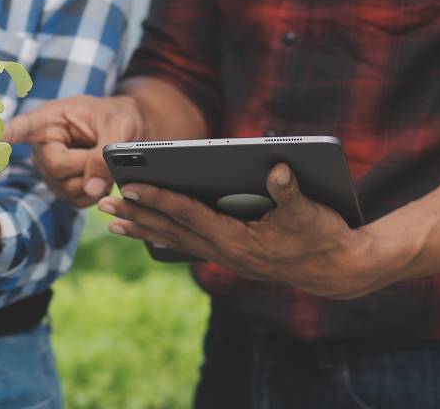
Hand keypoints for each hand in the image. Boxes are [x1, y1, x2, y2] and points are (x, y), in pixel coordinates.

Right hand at [3, 95, 142, 206]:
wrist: (124, 131)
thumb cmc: (117, 117)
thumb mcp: (119, 126)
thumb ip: (106, 153)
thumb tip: (92, 189)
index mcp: (49, 118)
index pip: (23, 128)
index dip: (4, 135)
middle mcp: (41, 145)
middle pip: (57, 167)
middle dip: (88, 165)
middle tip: (107, 150)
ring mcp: (48, 170)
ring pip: (67, 188)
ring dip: (94, 181)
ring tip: (104, 162)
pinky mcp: (59, 188)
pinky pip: (75, 200)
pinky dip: (95, 193)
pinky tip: (100, 177)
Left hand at [98, 163, 384, 298]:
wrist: (337, 271)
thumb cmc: (324, 236)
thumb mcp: (310, 212)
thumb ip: (291, 191)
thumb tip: (277, 167)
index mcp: (237, 240)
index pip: (187, 214)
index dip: (158, 198)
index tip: (130, 186)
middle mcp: (224, 251)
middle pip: (170, 230)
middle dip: (136, 215)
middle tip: (101, 204)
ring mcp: (225, 257)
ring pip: (174, 240)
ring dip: (143, 229)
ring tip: (113, 221)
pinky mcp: (230, 257)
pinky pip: (187, 244)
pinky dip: (164, 235)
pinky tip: (150, 229)